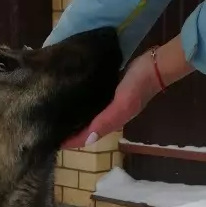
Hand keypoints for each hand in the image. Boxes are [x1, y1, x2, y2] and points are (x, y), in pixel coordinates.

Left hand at [63, 35, 193, 148]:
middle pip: (86, 130)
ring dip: (74, 119)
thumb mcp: (122, 104)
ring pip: (88, 118)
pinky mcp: (110, 93)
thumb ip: (105, 121)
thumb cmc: (138, 85)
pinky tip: (72, 100)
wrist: (156, 64)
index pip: (86, 137)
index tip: (52, 141)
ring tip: (55, 116)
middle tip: (49, 129)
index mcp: (111, 122)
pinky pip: (92, 103)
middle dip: (69, 132)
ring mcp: (111, 105)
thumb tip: (87, 140)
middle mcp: (109, 116)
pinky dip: (81, 105)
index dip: (70, 141)